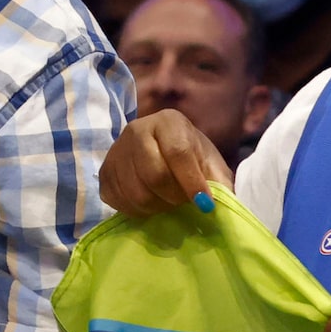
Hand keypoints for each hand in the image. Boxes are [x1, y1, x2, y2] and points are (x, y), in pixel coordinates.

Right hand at [97, 111, 233, 215]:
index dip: (192, 182)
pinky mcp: (104, 173)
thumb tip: (226, 206)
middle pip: (154, 175)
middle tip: (183, 202)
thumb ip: (220, 182)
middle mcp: (137, 130)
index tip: (205, 205)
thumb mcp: (210, 164)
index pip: (178, 152)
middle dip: (174, 197)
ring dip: (157, 207)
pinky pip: (119, 201)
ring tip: (168, 202)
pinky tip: (150, 203)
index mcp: (168, 121)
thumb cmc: (191, 158)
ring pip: (136, 193)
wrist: (160, 151)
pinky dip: (138, 211)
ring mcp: (116, 151)